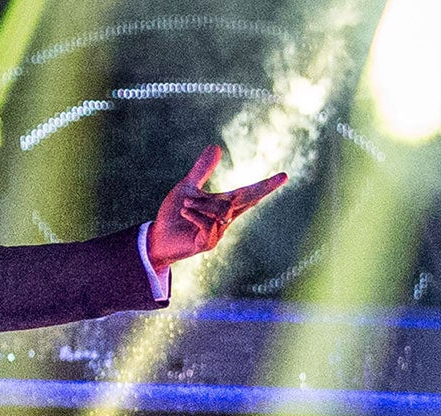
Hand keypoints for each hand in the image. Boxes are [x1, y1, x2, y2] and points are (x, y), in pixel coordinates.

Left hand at [148, 146, 286, 267]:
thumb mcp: (187, 188)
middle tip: (284, 176)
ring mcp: (218, 233)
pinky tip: (184, 212)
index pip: (249, 193)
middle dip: (264, 188)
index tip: (284, 176)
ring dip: (200, 204)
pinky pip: (208, 223)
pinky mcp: (207, 243)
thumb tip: (216, 147)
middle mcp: (225, 219)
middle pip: (248, 200)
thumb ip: (202, 170)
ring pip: (221, 211)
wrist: (156, 238)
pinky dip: (195, 214)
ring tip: (184, 205)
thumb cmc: (173, 215)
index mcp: (224, 204)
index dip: (266, 185)